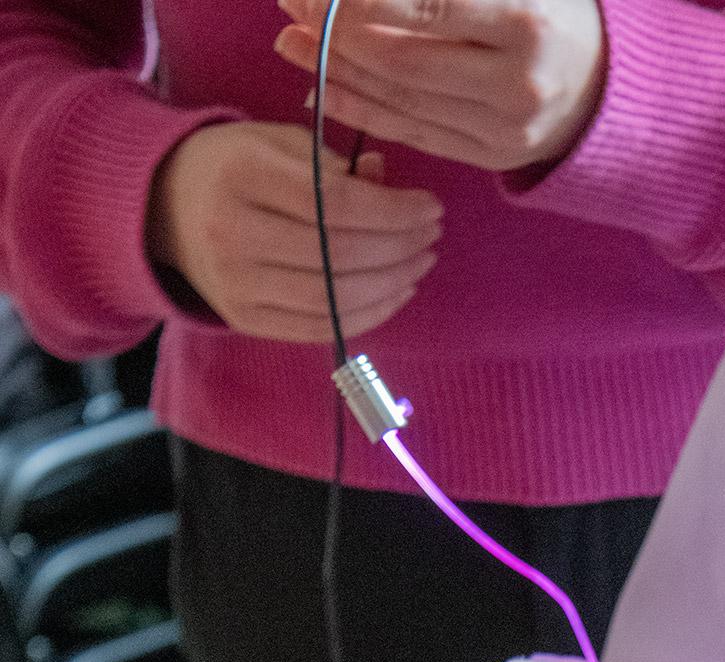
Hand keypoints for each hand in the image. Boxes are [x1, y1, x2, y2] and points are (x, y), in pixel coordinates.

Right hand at [145, 123, 440, 341]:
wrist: (165, 207)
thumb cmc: (236, 166)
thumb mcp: (280, 143)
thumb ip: (336, 164)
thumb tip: (393, 187)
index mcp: (242, 174)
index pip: (337, 204)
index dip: (395, 212)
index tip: (431, 207)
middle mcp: (234, 233)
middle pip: (341, 255)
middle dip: (401, 249)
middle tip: (432, 238)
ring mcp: (238, 284)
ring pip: (336, 298)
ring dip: (393, 285)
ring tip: (419, 263)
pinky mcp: (247, 320)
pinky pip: (324, 328)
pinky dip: (369, 314)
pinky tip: (396, 292)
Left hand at [274, 0, 608, 173]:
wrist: (607, 78)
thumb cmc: (547, 7)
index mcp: (525, 20)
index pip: (422, 6)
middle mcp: (519, 82)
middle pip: (403, 58)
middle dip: (334, 30)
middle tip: (287, 3)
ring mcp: (507, 128)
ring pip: (402, 99)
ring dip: (336, 69)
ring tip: (289, 40)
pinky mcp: (494, 156)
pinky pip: (414, 132)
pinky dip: (361, 110)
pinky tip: (319, 86)